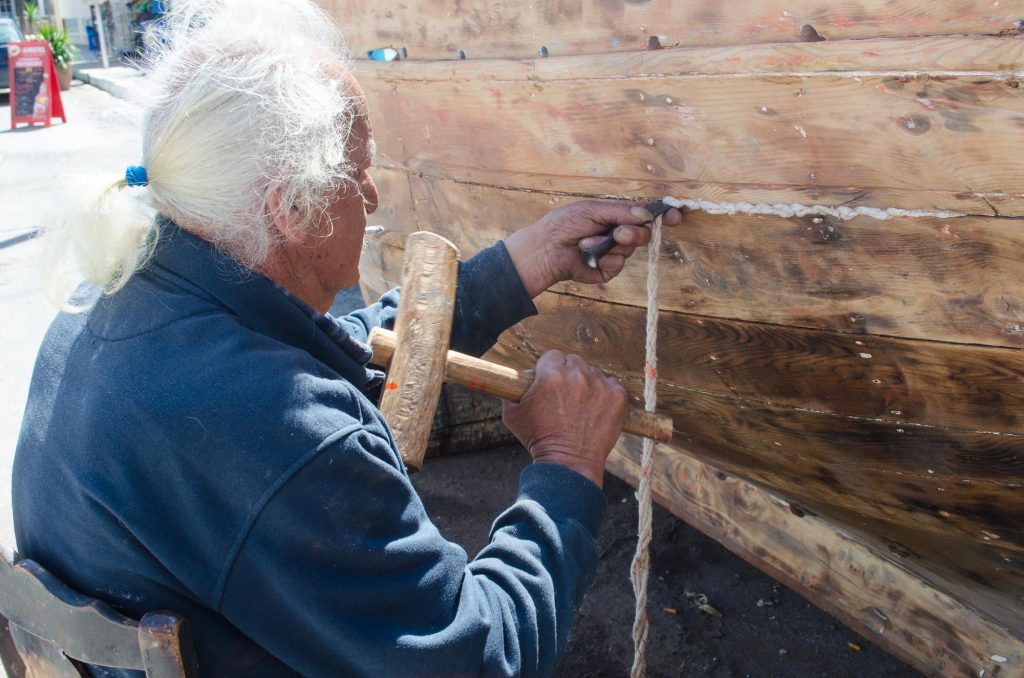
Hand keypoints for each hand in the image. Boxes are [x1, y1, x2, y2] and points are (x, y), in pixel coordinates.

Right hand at [502, 350, 626, 487]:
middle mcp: (577, 376)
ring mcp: (600, 386)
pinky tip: (597, 407)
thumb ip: (512, 390)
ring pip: (593, 372)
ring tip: (582, 405)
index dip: (550, 367)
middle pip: (574, 361)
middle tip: (566, 394)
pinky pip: (613, 384)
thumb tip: (518, 378)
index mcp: (551, 376)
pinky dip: (606, 393)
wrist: (568, 463)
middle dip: (569, 374)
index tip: (550, 379)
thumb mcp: (512, 414)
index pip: (552, 356)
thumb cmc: (538, 439)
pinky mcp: (617, 397)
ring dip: (588, 383)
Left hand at [503, 200, 683, 296]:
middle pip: (643, 233)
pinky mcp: (607, 270)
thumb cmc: (565, 224)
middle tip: (618, 233)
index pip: (645, 214)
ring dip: (612, 246)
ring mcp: (614, 252)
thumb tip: (645, 214)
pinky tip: (589, 257)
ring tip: (589, 242)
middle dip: (634, 233)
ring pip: (631, 250)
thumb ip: (621, 211)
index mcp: (616, 215)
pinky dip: (606, 261)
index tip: (675, 215)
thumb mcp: (593, 210)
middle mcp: (618, 233)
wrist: (546, 249)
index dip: (662, 215)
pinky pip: (618, 266)